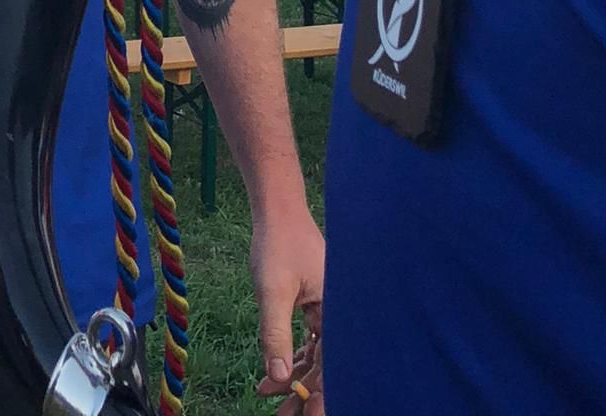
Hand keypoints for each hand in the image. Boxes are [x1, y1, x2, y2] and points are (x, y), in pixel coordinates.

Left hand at [251, 210, 324, 407]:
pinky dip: (293, 356)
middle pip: (325, 363)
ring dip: (294, 376)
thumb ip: (275, 334)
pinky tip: (274, 371)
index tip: (302, 413)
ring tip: (267, 395)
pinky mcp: (317, 303)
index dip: (317, 393)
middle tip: (281, 413)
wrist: (278, 210)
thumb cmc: (278, 243)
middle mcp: (338, 311)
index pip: (331, 364)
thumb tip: (278, 378)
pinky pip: (310, 339)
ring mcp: (329, 307)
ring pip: (316, 354)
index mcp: (337, 309)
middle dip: (302, 390)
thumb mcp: (273, 290)